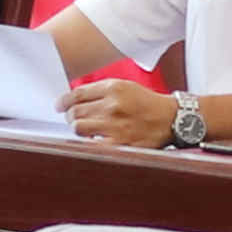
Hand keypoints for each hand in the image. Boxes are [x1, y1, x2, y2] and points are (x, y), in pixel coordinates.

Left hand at [64, 77, 179, 149]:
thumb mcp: (126, 87)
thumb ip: (101, 92)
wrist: (172, 119)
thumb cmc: (147, 103)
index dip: (64, 101)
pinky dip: (88, 142)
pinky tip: (93, 140)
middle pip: (75, 111)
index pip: (77, 94)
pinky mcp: (119, 144)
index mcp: (114, 88)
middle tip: (73, 118)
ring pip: (78, 127)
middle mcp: (113, 105)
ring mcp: (115, 126)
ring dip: (77, 128)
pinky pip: (90, 144)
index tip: (59, 105)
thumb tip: (74, 100)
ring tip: (83, 129)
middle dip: (70, 115)